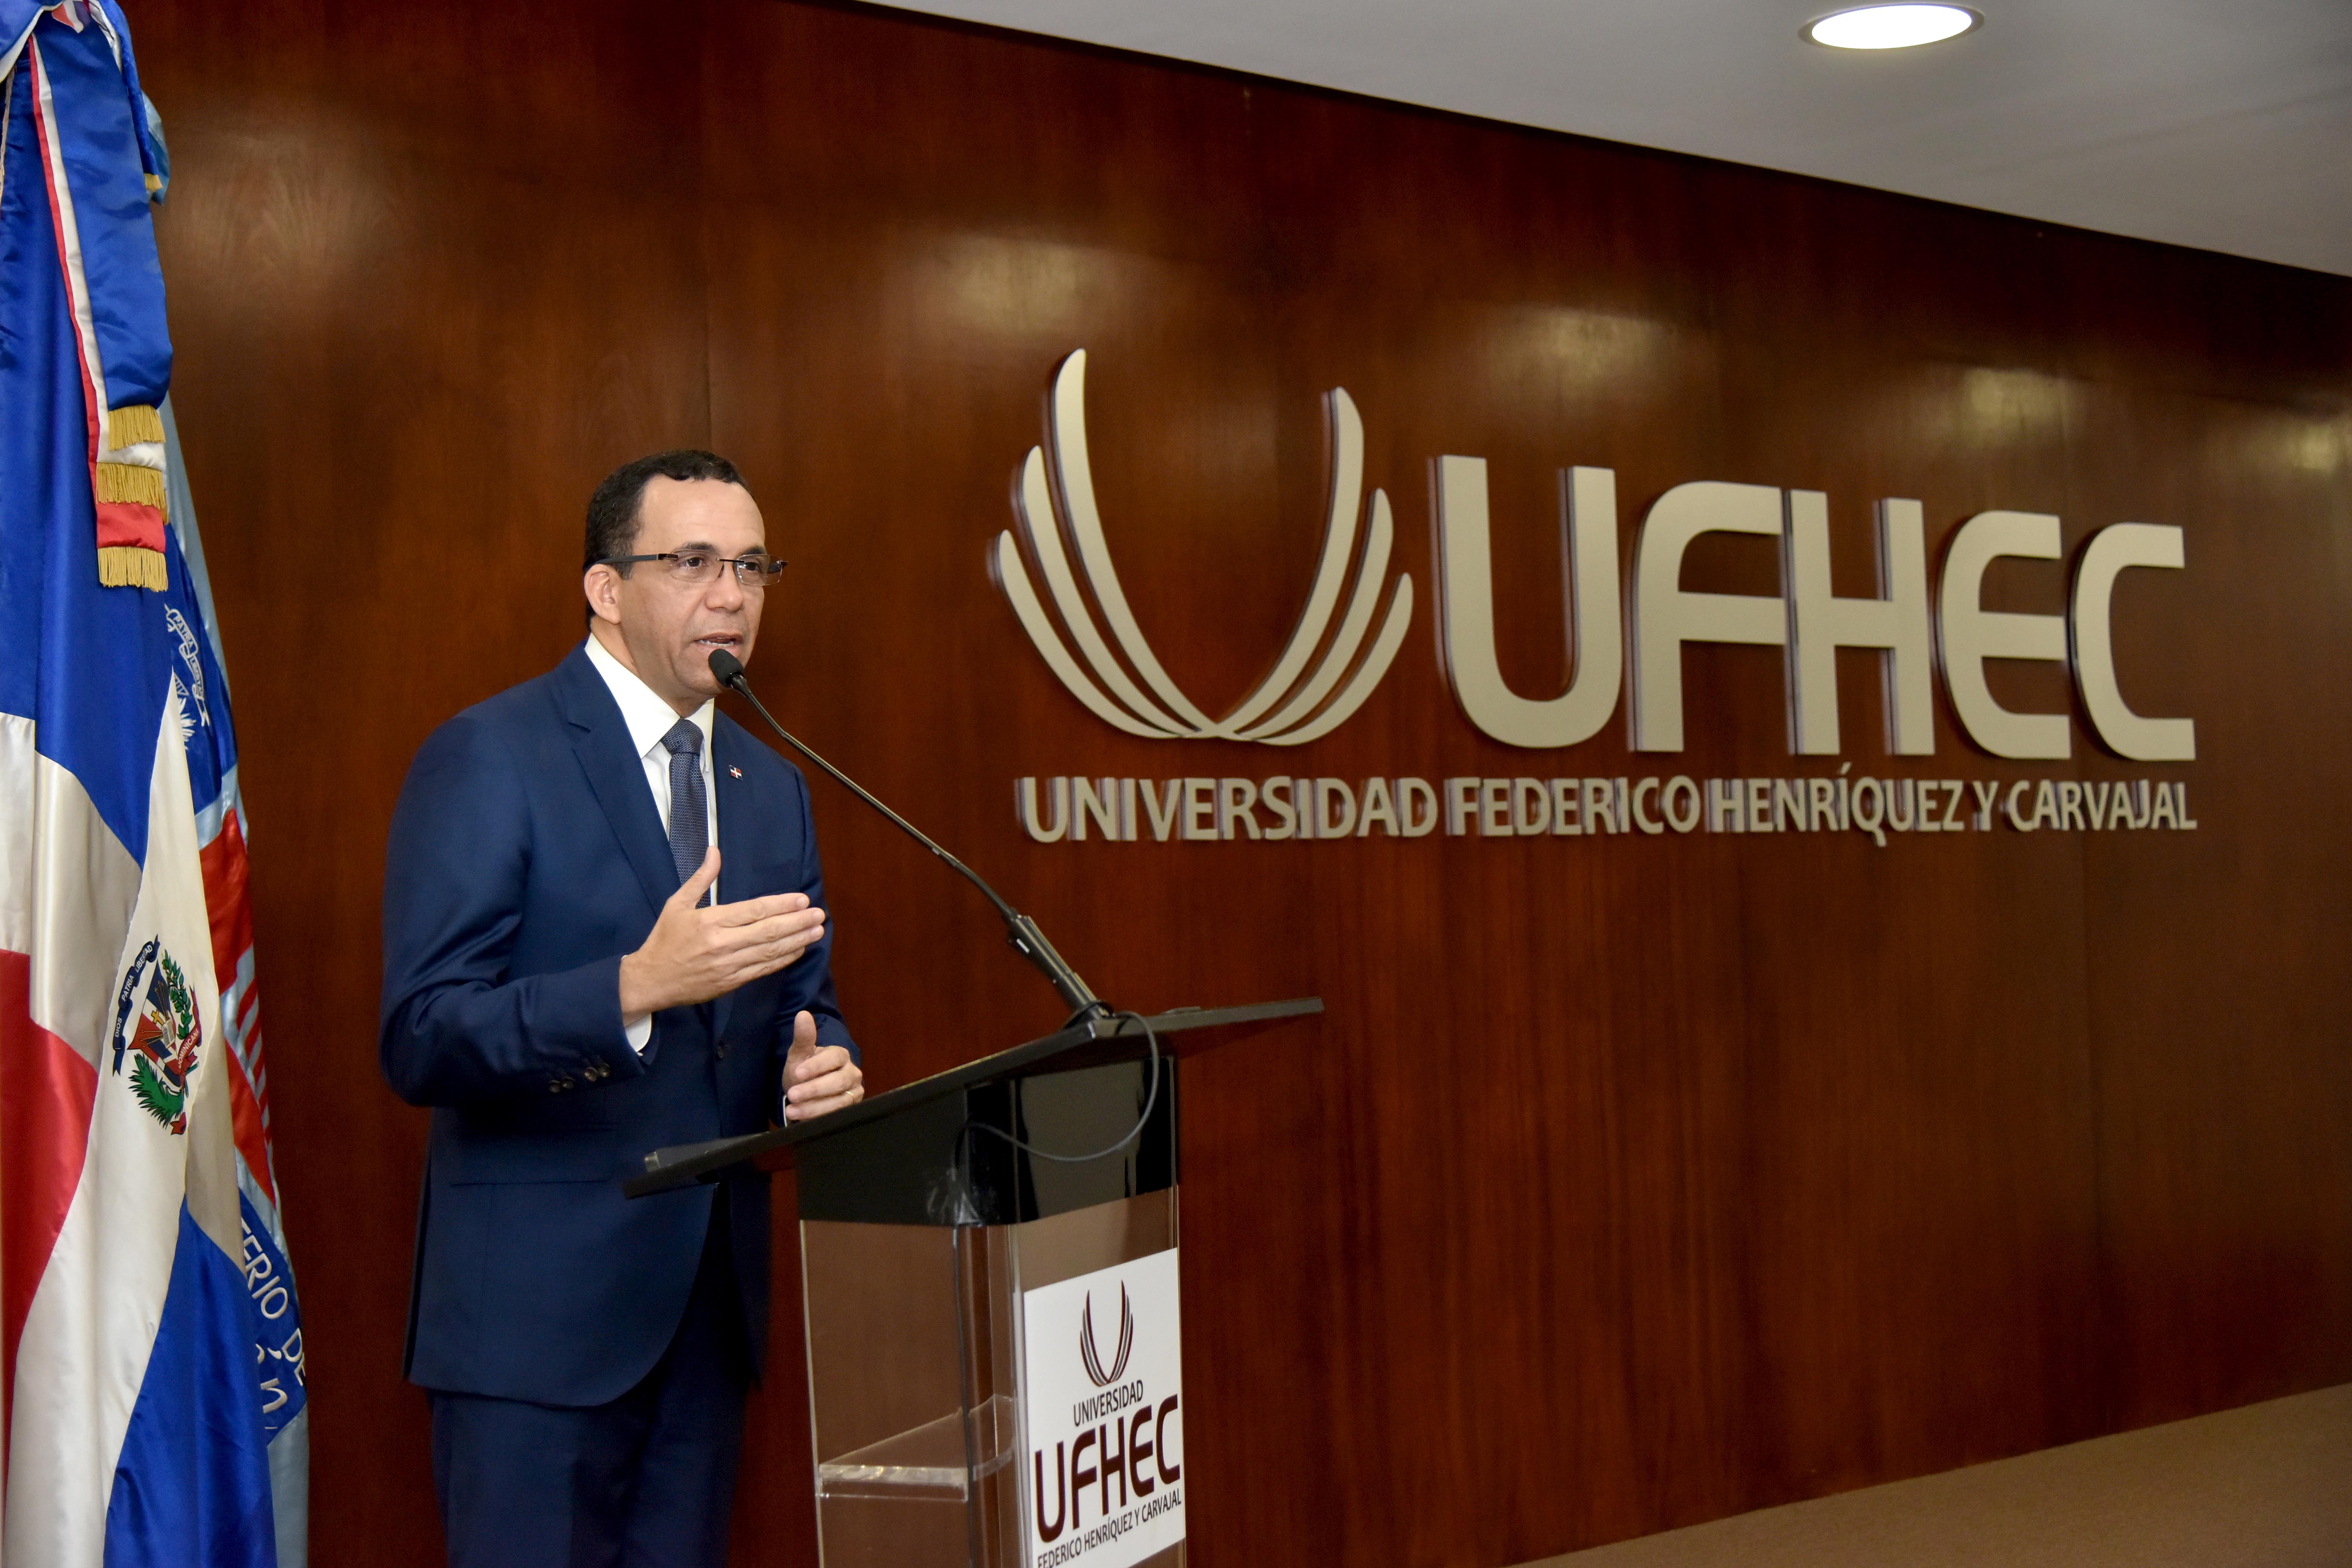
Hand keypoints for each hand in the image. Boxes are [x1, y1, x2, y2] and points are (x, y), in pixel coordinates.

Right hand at [618, 849, 825, 1014]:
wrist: (650, 980)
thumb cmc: (664, 940)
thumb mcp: (677, 904)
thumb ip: (701, 878)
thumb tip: (714, 851)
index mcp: (710, 921)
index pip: (754, 911)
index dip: (781, 905)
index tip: (802, 900)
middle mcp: (722, 944)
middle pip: (768, 931)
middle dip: (797, 922)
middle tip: (819, 915)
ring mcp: (728, 965)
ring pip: (770, 952)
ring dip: (797, 941)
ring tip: (817, 931)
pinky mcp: (731, 983)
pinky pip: (763, 970)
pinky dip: (783, 960)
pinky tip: (798, 950)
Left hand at [782, 1009, 862, 1122]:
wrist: (806, 1093)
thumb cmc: (804, 1071)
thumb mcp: (799, 1055)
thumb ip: (804, 1037)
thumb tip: (803, 1014)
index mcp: (841, 1055)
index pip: (834, 1058)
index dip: (816, 1066)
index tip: (797, 1072)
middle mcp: (852, 1073)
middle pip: (838, 1081)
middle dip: (814, 1089)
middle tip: (792, 1094)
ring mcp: (853, 1093)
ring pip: (838, 1101)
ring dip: (814, 1107)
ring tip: (792, 1110)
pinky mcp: (850, 1110)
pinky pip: (837, 1115)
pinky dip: (818, 1118)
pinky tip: (802, 1119)